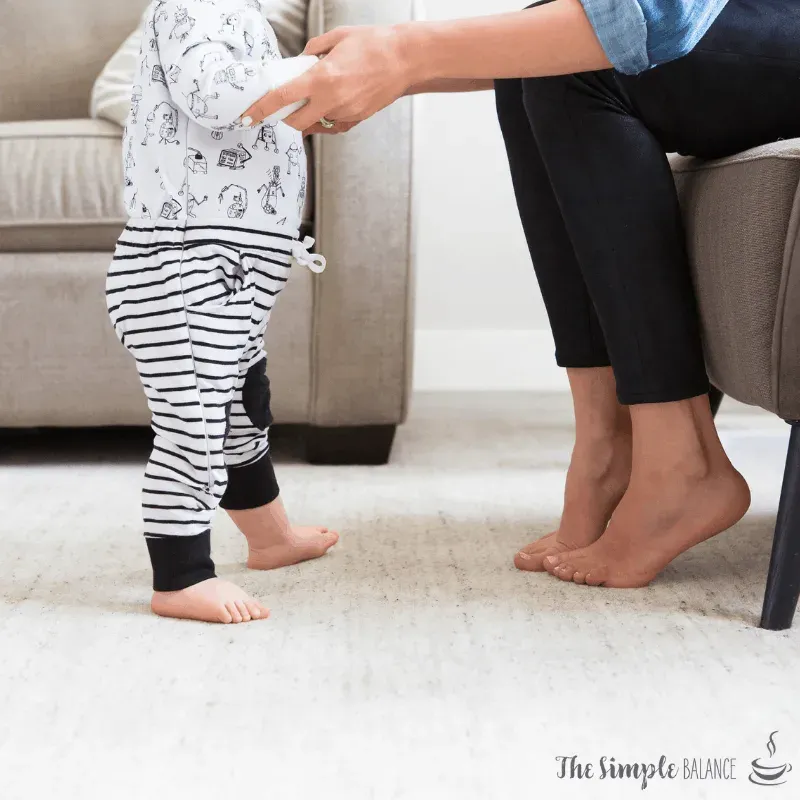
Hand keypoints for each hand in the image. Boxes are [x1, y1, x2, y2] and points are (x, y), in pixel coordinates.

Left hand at [242, 24, 415, 133]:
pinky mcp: (356, 119)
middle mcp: (332, 100)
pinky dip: (326, 119)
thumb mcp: (337, 38)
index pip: (282, 98)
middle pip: (296, 122)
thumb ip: (313, 50)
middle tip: (281, 110)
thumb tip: (300, 60)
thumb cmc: (374, 45)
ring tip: (315, 98)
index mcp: (322, 79)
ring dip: (308, 116)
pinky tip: (329, 107)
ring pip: (315, 124)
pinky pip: (333, 126)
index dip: (262, 110)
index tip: (249, 117)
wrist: (406, 60)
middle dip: (284, 119)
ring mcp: (345, 113)